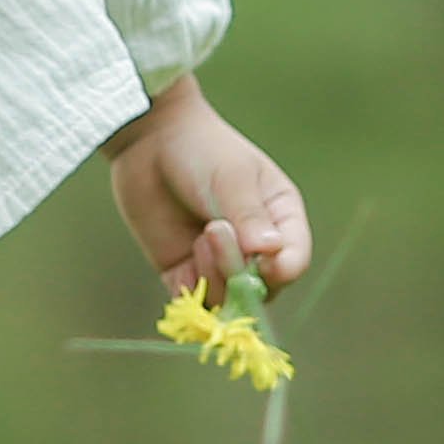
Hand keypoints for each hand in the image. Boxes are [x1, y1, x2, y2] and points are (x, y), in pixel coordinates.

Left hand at [107, 75, 309, 304]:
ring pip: (228, 301)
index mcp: (280, 221)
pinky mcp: (185, 273)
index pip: (294, 260)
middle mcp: (254, 250)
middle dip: (240, 272)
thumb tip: (271, 252)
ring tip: (201, 237)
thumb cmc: (202, 149)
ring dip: (215, 277)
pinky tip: (185, 256)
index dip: (282, 270)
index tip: (264, 263)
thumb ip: (249, 215)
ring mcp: (219, 264)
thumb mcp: (233, 177)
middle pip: (263, 290)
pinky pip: (196, 303)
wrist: (150, 140)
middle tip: (215, 232)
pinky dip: (192, 291)